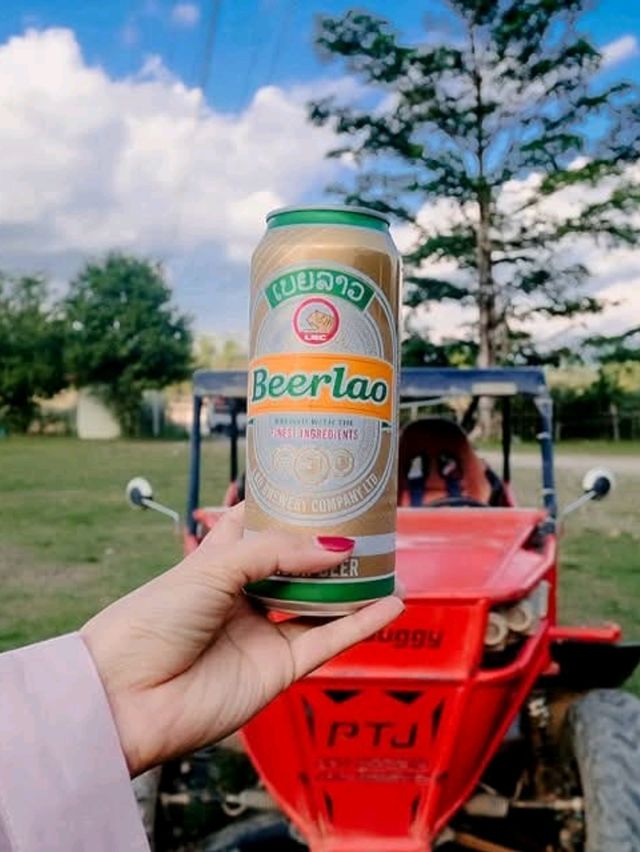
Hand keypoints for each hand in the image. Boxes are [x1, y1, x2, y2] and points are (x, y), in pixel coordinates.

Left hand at [81, 503, 403, 775]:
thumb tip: (336, 547)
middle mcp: (244, 594)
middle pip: (297, 564)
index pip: (258, 524)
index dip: (286, 504)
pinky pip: (328, 642)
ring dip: (352, 584)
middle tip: (366, 519)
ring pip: (318, 602)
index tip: (319, 481)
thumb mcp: (213, 569)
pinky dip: (361, 624)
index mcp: (219, 562)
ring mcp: (263, 632)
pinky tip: (392, 605)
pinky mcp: (279, 669)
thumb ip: (275, 553)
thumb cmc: (153, 620)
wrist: (127, 698)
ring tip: (387, 558)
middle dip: (328, 544)